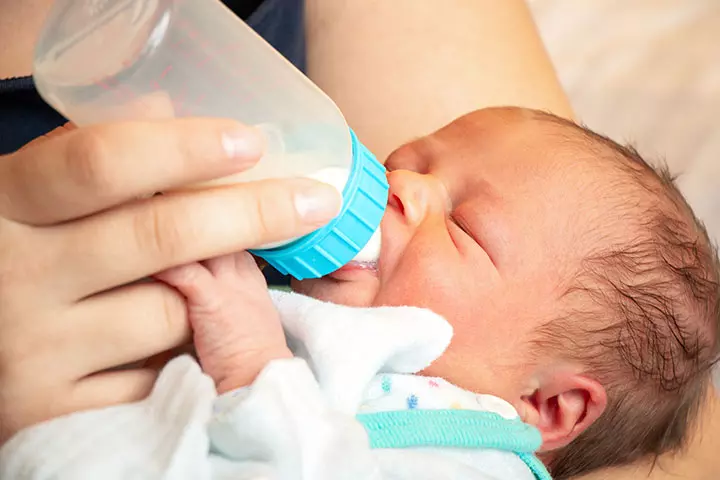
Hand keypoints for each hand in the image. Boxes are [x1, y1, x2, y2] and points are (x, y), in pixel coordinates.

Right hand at [0, 119, 339, 443]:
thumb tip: (168, 100)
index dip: (183, 150)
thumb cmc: (19, 254)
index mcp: (8, 201)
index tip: (251, 142)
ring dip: (208, 299)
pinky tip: (175, 343)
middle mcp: (15, 274)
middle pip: (161, 236)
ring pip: (172, 312)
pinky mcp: (52, 408)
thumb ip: (92, 157)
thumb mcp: (36, 196)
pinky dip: (185, 354)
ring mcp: (32, 347)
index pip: (100, 164)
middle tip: (315, 201)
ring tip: (192, 288)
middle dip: (253, 214)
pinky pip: (161, 374)